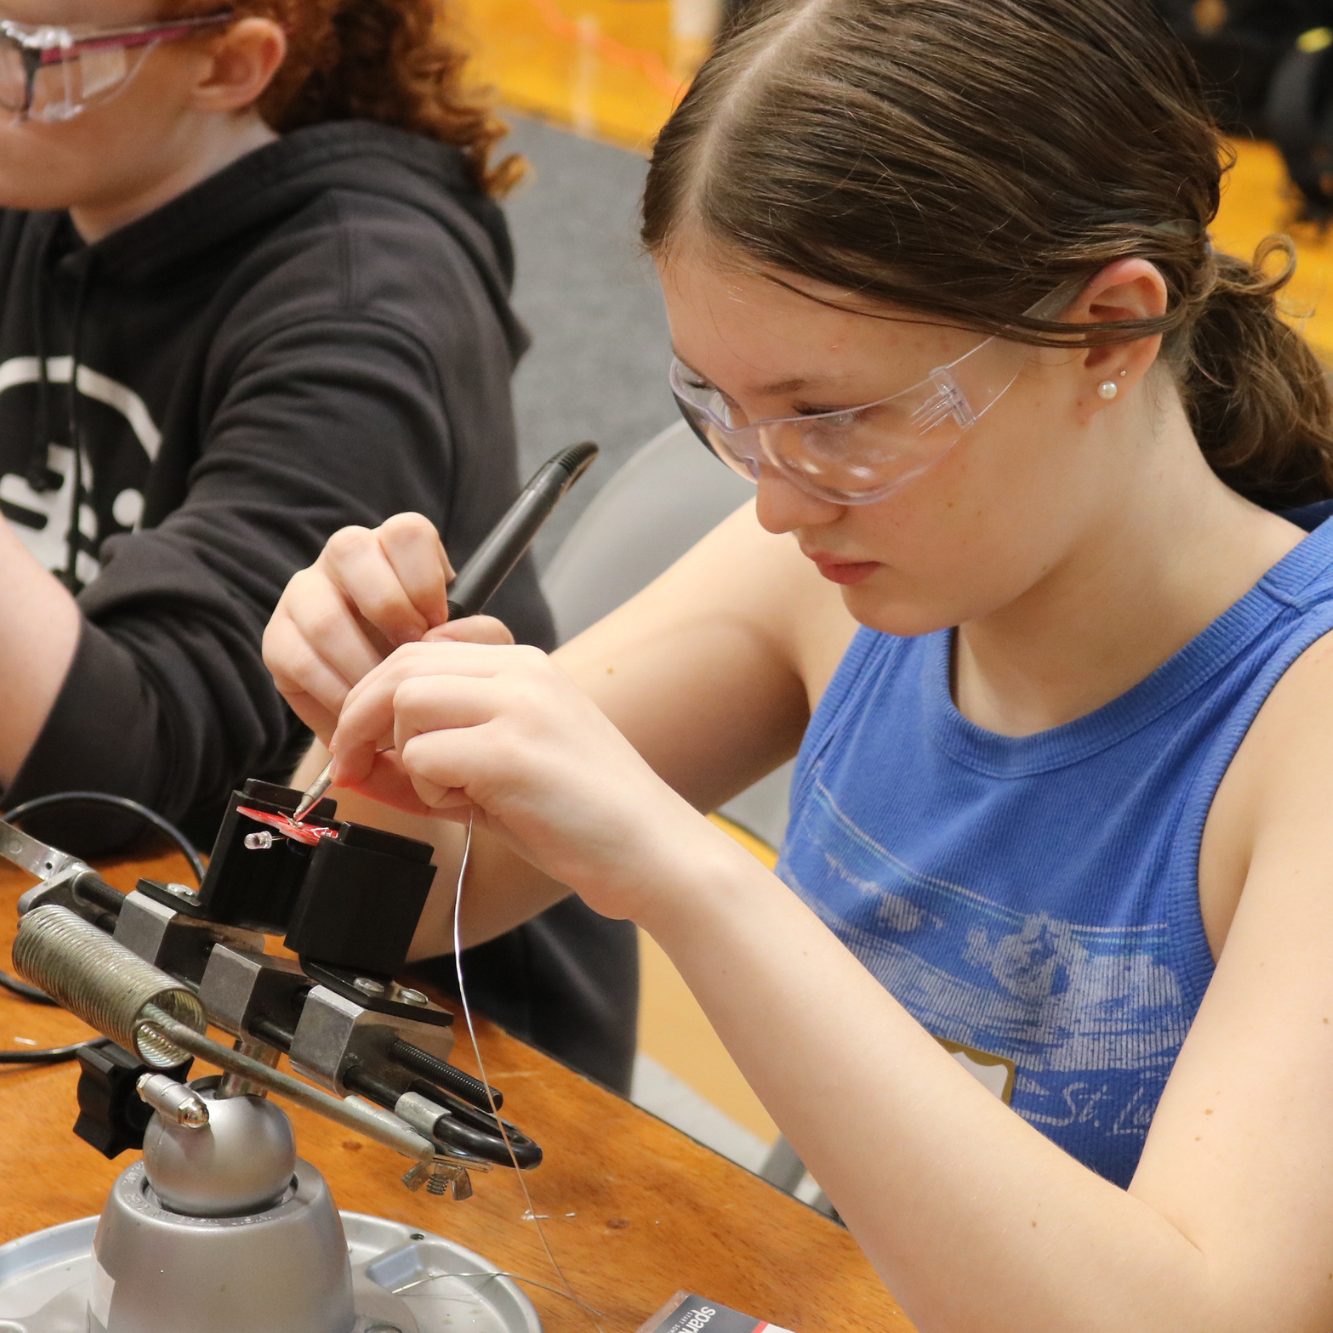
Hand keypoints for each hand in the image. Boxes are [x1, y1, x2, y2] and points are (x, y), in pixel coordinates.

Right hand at [262, 514, 511, 741]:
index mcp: (397, 548)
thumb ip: (478, 634)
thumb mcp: (469, 649)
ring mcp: (305, 592)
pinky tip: (359, 712)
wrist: (391, 714)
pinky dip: (336, 695)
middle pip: (352, 550)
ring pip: (324, 615)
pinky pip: (301, 662)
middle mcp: (346, 558)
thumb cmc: (434, 667)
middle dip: (389, 609)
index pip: (407, 532)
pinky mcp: (278, 638)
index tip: (438, 625)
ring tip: (387, 699)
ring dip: (363, 666)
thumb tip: (441, 634)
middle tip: (409, 654)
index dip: (425, 580)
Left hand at [328, 640, 714, 918]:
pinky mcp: (510, 752)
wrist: (652, 853)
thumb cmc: (583, 818)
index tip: (362, 745)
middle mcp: (522, 672)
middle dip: (358, 719)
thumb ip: (440, 749)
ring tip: (450, 795)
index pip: (420, 651)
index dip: (375, 697)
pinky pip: (423, 754)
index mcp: (525, 666)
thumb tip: (357, 758)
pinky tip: (471, 809)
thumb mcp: (506, 764)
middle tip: (349, 768)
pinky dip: (428, 790)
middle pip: (400, 667)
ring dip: (405, 758)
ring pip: (405, 703)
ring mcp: (518, 707)